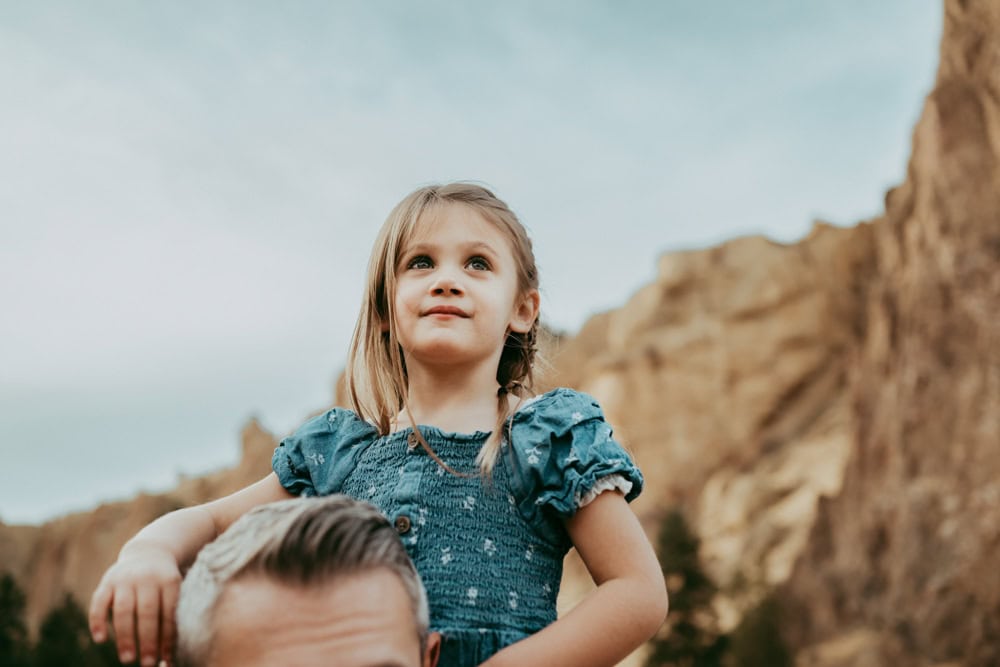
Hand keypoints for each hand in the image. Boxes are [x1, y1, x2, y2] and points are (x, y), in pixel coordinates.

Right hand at [89, 542, 181, 665]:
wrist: (149, 552)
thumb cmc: (164, 584)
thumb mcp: (174, 593)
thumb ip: (172, 622)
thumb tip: (169, 661)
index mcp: (169, 581)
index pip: (169, 612)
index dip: (167, 637)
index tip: (165, 659)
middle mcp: (147, 577)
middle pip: (147, 612)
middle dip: (147, 640)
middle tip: (147, 664)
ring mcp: (125, 578)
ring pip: (124, 609)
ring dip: (124, 636)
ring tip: (128, 659)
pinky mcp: (107, 580)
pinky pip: (99, 602)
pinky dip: (97, 621)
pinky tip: (100, 640)